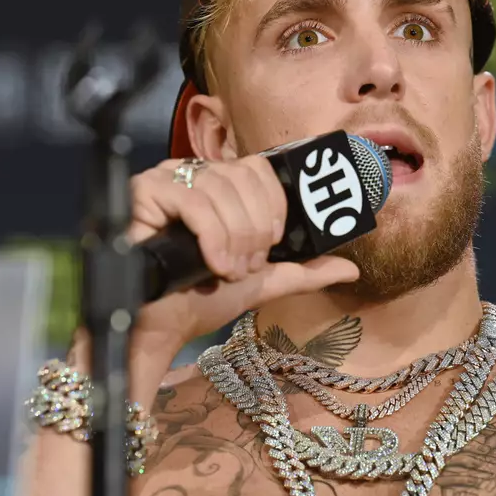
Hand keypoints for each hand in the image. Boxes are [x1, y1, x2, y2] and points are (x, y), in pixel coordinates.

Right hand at [126, 155, 359, 353]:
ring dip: (234, 238)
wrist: (161, 328)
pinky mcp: (145, 191)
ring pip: (220, 188)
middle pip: (241, 176)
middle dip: (254, 229)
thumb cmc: (201, 299)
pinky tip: (211, 264)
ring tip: (225, 271)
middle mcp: (191, 174)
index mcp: (218, 185)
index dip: (272, 205)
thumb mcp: (262, 282)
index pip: (258, 168)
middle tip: (245, 266)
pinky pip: (193, 200)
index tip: (269, 245)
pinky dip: (212, 235)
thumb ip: (302, 271)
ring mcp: (165, 179)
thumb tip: (351, 268)